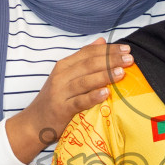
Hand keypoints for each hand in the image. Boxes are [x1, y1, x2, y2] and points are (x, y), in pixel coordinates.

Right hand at [6, 39, 131, 161]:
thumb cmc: (55, 99)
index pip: (88, 53)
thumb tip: (102, 41)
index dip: (107, 50)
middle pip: (88, 64)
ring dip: (104, 76)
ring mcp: (60, 93)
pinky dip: (93, 96)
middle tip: (129, 59)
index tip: (126, 49)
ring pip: (85, 81)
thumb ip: (83, 58)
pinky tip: (106, 93)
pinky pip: (79, 101)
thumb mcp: (66, 76)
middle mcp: (61, 76)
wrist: (35, 123)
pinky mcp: (62, 109)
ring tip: (122, 72)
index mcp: (64, 65)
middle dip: (110, 60)